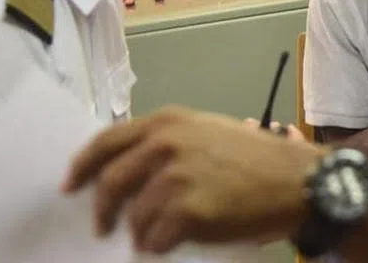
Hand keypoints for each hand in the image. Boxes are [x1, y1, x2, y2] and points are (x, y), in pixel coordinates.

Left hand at [63, 106, 320, 253]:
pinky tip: (178, 240)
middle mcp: (166, 143)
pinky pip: (154, 240)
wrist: (297, 181)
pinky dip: (161, 246)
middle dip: (102, 210)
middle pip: (111, 182)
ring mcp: (175, 177)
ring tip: (160, 234)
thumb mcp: (209, 134)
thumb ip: (169, 143)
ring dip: (142, 232)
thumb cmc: (257, 160)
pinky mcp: (186, 211)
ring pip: (134, 218)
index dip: (82, 166)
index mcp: (169, 122)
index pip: (107, 141)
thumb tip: (130, 170)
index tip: (70, 186)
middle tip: (102, 227)